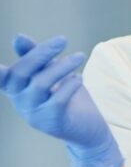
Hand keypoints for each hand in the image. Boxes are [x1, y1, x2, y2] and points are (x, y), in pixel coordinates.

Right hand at [0, 34, 122, 166]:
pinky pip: (57, 100)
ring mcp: (33, 114)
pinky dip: (69, 85)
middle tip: (63, 40)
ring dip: (62, 66)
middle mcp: (19, 101)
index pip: (3, 75)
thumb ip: (36, 57)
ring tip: (80, 56)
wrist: (87, 129)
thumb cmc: (67, 96)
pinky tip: (79, 78)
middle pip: (21, 72)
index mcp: (15, 88)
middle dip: (41, 53)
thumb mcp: (51, 73)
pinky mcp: (51, 122)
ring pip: (41, 84)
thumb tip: (18, 37)